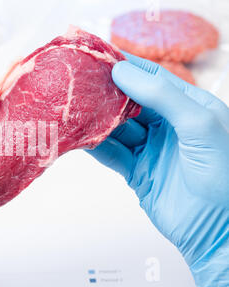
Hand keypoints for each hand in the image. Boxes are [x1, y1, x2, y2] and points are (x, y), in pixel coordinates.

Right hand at [87, 54, 228, 286]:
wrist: (217, 230)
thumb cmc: (222, 174)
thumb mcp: (198, 123)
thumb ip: (161, 95)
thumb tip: (122, 71)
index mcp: (189, 106)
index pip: (153, 78)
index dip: (126, 66)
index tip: (98, 56)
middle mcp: (169, 125)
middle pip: (130, 102)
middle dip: (106, 92)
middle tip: (78, 81)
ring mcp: (151, 149)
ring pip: (117, 128)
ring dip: (97, 119)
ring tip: (73, 107)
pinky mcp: (137, 172)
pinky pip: (111, 154)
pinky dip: (95, 146)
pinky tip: (80, 137)